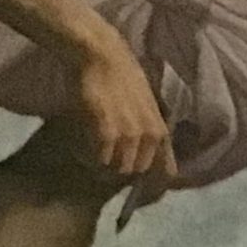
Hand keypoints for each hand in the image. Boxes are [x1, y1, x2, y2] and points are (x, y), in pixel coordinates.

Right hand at [73, 35, 176, 181]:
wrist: (101, 54)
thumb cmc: (120, 76)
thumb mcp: (146, 106)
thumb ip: (149, 132)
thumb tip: (148, 160)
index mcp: (161, 132)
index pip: (167, 174)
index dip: (154, 187)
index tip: (140, 192)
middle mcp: (150, 137)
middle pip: (136, 173)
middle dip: (119, 170)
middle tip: (101, 158)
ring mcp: (129, 136)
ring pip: (117, 170)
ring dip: (101, 165)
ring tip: (88, 150)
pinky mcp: (107, 132)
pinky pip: (99, 160)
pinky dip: (87, 157)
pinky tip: (79, 146)